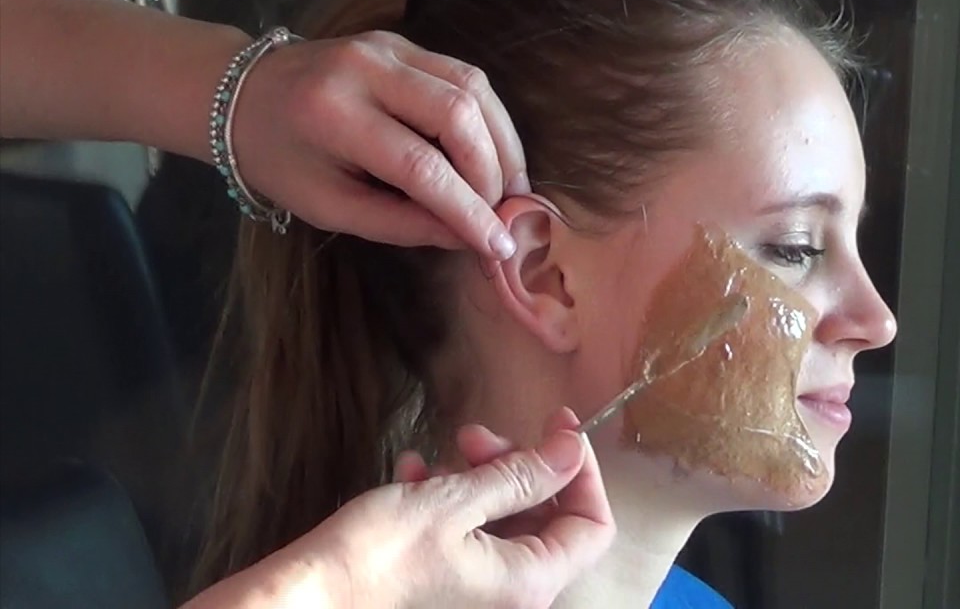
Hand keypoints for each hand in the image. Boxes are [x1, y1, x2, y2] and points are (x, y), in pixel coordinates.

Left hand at [233, 31, 529, 256]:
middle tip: (503, 212)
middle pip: (457, 114)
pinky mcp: (405, 42)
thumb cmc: (279, 160)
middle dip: (491, 170)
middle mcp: (365, 69)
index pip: (419, 164)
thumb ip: (400, 224)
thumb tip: (468, 238)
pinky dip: (489, 119)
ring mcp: (389, 47)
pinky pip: (465, 76)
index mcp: (332, 116)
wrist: (241, 93)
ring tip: (509, 187)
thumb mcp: (328, 207)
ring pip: (473, 87)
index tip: (497, 246)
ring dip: (502, 141)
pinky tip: (493, 154)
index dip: (466, 207)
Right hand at [294, 410, 613, 608]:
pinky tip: (409, 475)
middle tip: (473, 436)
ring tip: (431, 459)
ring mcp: (478, 591)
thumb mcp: (456, 502)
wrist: (306, 597)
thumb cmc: (379, 554)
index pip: (593, 525)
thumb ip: (522, 475)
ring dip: (471, 477)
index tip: (555, 426)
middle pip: (545, 516)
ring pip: (501, 518)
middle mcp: (513, 594)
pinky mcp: (446, 581)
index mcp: (530, 581)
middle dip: (513, 465)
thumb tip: (573, 448)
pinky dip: (444, 499)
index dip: (580, 471)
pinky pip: (466, 533)